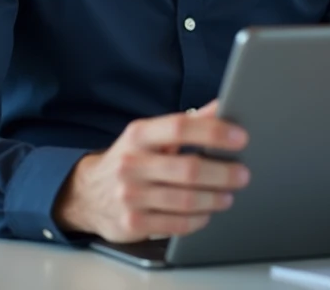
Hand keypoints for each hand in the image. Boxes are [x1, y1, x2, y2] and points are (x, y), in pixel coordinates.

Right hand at [54, 102, 249, 242]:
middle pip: (188, 168)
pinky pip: (176, 224)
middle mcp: (132, 163)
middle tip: (243, 174)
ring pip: (185, 200)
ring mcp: (130, 195)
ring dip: (214, 198)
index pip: (180, 127)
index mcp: (138, 135)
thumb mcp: (151, 135)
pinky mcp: (132, 223)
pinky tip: (206, 213)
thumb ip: (187, 123)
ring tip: (228, 196)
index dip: (214, 132)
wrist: (87, 194)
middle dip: (223, 172)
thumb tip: (224, 105)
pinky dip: (197, 220)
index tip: (240, 138)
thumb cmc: (130, 160)